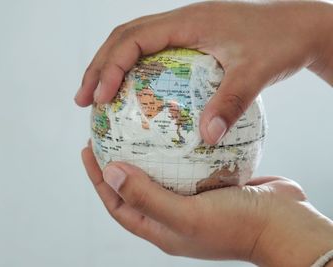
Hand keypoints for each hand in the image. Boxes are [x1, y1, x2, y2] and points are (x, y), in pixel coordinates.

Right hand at [75, 0, 332, 144]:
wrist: (299, 27)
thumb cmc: (280, 43)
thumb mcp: (256, 72)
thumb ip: (230, 104)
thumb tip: (205, 138)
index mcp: (187, 22)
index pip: (132, 38)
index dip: (109, 66)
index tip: (97, 97)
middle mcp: (179, 22)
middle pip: (122, 38)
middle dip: (97, 67)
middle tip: (82, 100)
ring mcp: (183, 30)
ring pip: (133, 44)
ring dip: (110, 68)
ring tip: (96, 98)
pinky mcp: (189, 41)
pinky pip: (151, 54)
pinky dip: (133, 73)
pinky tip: (131, 96)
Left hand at [82, 144, 332, 265]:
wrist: (285, 224)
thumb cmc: (236, 226)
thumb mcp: (186, 216)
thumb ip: (146, 196)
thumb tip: (111, 172)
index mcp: (161, 228)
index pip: (118, 203)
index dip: (99, 179)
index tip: (88, 149)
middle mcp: (173, 214)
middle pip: (136, 185)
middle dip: (119, 162)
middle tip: (108, 132)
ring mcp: (193, 198)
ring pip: (162, 171)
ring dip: (148, 151)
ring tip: (137, 124)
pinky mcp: (212, 182)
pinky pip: (187, 161)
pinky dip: (178, 145)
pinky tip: (177, 124)